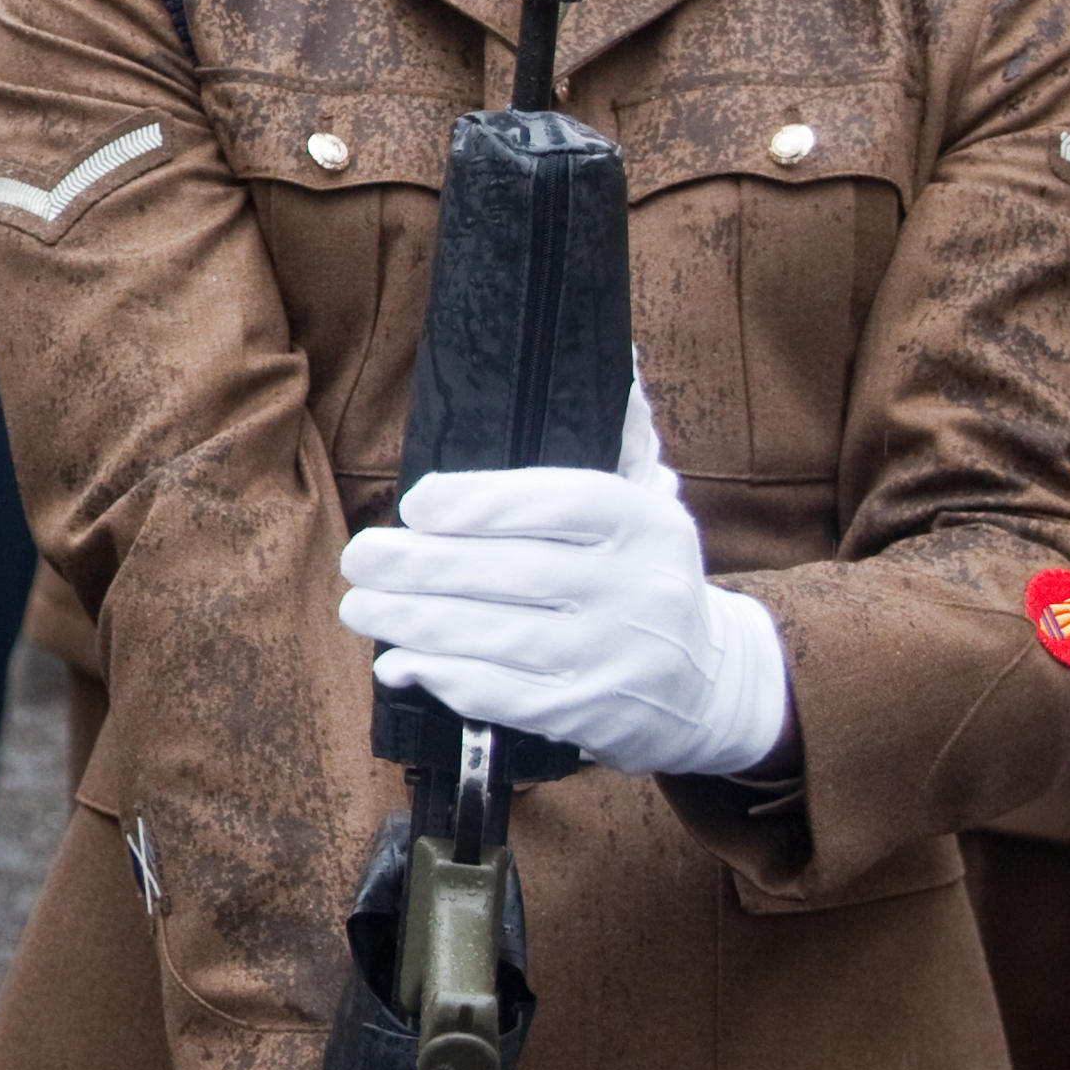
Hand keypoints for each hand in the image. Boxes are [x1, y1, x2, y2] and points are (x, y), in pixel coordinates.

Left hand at [337, 368, 793, 776]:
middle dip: (421, 567)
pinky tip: (402, 664)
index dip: (481, 504)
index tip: (415, 504)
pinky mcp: (593, 715)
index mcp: (643, 523)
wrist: (711, 683)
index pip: (558, 503)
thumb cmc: (647, 571)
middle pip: (512, 575)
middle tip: (359, 557)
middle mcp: (636, 589)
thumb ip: (618, 432)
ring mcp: (615, 658)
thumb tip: (617, 354)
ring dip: (415, 624)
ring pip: (499, 639)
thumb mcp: (650, 494)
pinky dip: (447, 680)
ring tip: (361, 607)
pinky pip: (509, 699)